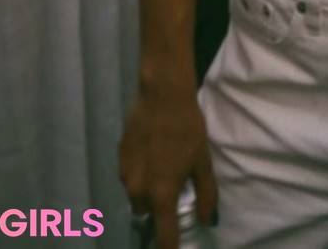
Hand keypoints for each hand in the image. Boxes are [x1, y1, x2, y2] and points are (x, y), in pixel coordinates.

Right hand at [119, 82, 216, 248]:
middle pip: (147, 213)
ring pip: (136, 194)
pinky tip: (151, 150)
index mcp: (161, 194)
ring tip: (162, 163)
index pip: (164, 236)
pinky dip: (139, 171)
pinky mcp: (118, 158)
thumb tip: (208, 220)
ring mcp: (124, 174)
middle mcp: (138, 190)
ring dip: (147, 188)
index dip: (170, 248)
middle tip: (172, 186)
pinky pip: (129, 175)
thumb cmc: (187, 128)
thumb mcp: (202, 161)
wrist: (162, 94)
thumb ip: (206, 194)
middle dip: (157, 207)